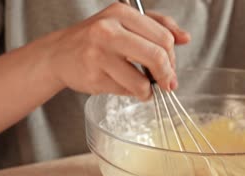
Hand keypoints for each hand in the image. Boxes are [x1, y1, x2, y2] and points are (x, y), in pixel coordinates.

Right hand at [45, 3, 189, 100]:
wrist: (59, 53)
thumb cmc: (97, 39)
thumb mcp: (126, 23)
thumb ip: (158, 26)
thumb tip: (185, 37)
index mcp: (121, 13)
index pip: (164, 37)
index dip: (173, 57)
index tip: (171, 67)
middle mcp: (108, 30)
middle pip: (157, 57)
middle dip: (167, 75)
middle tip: (167, 83)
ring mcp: (99, 54)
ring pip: (142, 81)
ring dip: (149, 91)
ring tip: (144, 89)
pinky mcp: (93, 76)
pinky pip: (126, 91)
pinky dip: (132, 93)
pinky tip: (124, 86)